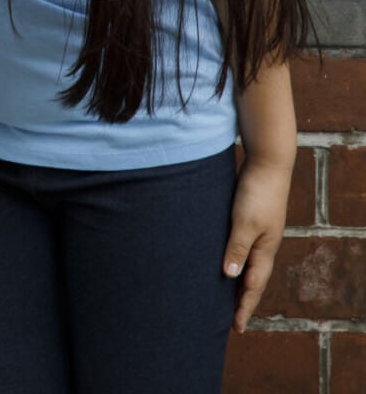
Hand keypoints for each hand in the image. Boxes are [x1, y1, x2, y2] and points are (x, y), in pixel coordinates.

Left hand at [223, 154, 291, 330]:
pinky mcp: (249, 221)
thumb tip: (229, 275)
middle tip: (231, 321)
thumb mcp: (244, 221)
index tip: (236, 328)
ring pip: (247, 265)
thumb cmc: (255, 192)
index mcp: (264, 250)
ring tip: (225, 298)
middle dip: (242, 301)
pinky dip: (234, 262)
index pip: (253, 286)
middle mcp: (263, 245)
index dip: (243, 307)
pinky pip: (241, 250)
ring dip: (237, 282)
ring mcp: (258, 233)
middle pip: (252, 280)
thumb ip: (237, 247)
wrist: (267, 163)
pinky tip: (224, 263)